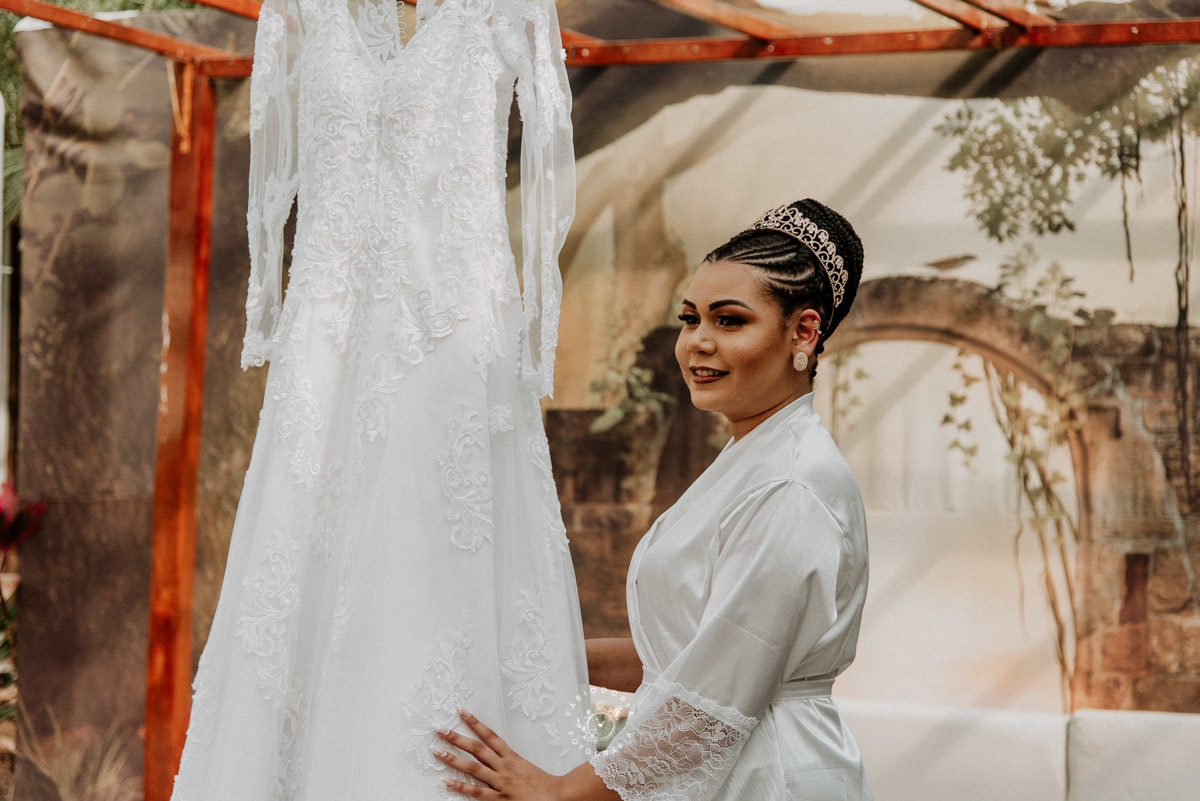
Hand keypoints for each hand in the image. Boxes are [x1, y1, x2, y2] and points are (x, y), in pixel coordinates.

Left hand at [434, 709, 563, 799]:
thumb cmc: (545, 786)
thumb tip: (497, 756)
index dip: (475, 723)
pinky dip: (461, 787)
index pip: (490, 736)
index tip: (462, 712)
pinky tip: (447, 782)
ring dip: (453, 759)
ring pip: (473, 768)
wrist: (559, 797)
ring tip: (437, 751)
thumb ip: (511, 762)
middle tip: (440, 729)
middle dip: (457, 738)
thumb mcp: (527, 768)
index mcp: (512, 758)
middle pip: (477, 749)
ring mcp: (501, 782)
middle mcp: (504, 767)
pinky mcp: (500, 799)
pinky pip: (477, 792)